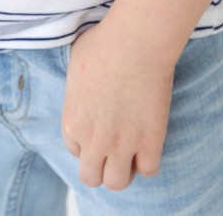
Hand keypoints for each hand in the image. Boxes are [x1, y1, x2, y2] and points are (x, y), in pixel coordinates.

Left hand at [60, 17, 177, 190]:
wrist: (136, 40)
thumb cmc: (105, 42)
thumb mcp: (76, 61)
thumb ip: (77, 86)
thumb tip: (84, 85)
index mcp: (73, 122)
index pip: (75, 150)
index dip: (87, 141)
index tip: (99, 128)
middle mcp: (94, 140)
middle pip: (91, 177)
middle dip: (101, 166)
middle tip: (113, 148)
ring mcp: (122, 144)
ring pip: (117, 182)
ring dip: (123, 170)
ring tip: (132, 152)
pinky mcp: (150, 141)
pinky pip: (148, 171)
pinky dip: (148, 161)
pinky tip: (149, 144)